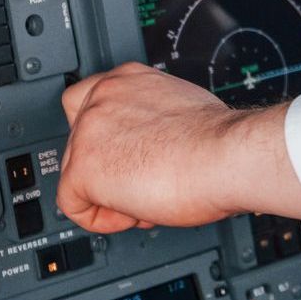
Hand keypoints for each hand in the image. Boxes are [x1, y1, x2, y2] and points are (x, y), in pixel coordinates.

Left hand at [55, 64, 300, 233]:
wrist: (228, 156)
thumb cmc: (220, 142)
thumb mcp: (181, 112)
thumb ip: (154, 121)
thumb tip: (155, 142)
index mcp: (128, 80)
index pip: (90, 104)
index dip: (105, 138)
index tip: (124, 155)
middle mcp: (103, 98)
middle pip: (79, 142)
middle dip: (111, 172)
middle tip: (144, 185)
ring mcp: (88, 132)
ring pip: (76, 173)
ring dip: (109, 195)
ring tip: (147, 200)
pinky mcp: (84, 168)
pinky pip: (72, 204)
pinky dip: (100, 219)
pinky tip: (133, 215)